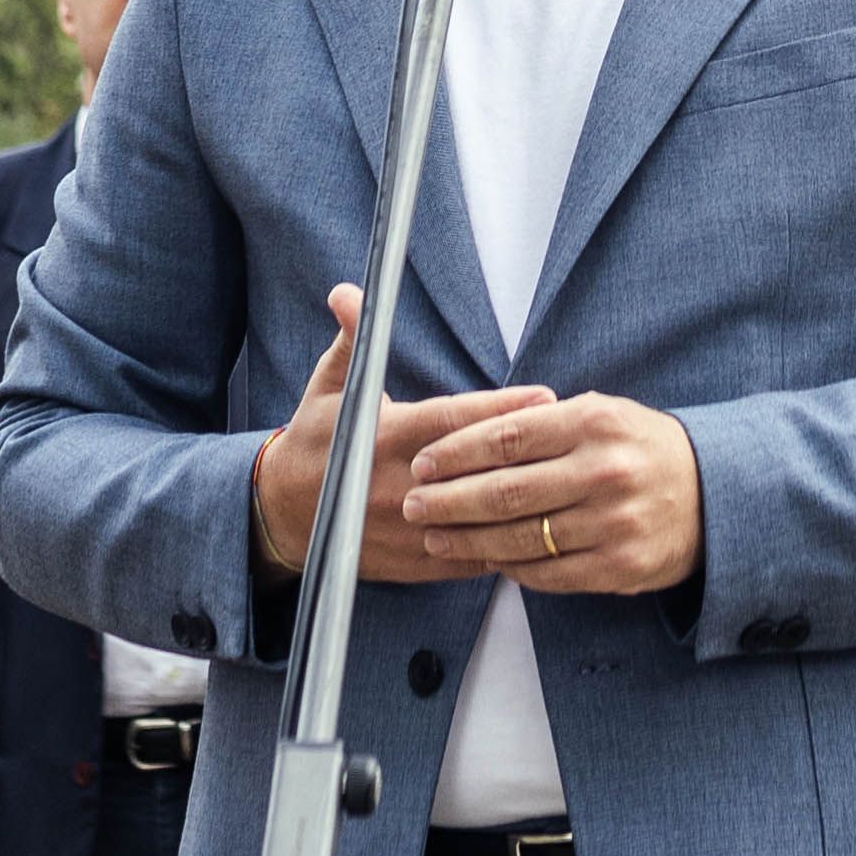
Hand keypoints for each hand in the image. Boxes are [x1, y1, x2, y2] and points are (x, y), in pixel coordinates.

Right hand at [250, 288, 558, 582]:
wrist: (283, 514)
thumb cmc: (314, 442)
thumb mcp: (328, 386)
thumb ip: (350, 340)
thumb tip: (349, 293)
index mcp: (382, 437)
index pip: (452, 422)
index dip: (500, 410)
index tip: (543, 397)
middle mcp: (394, 485)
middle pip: (474, 470)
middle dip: (526, 451)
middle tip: (572, 434)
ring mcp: (405, 529)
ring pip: (477, 519)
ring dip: (522, 501)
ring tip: (568, 482)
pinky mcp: (411, 562)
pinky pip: (467, 557)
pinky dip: (503, 545)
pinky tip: (537, 528)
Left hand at [399, 394, 704, 598]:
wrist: (714, 495)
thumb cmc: (642, 449)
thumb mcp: (601, 414)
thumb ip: (541, 422)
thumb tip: (466, 434)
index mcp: (595, 423)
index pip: (507, 437)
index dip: (456, 452)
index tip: (423, 462)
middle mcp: (603, 472)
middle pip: (505, 491)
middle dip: (448, 499)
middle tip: (412, 503)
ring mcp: (612, 523)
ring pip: (520, 537)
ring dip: (468, 540)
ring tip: (435, 535)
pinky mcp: (618, 567)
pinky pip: (548, 573)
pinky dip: (510, 567)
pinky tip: (485, 559)